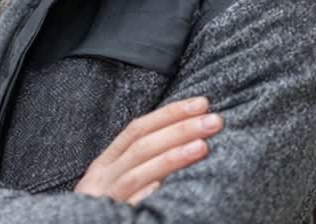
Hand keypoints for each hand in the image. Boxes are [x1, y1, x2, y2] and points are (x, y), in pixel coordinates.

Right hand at [74, 96, 221, 203]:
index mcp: (105, 164)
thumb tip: (182, 141)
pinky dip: (146, 195)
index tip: (200, 103)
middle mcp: (102, 177)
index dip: (169, 114)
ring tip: (203, 146)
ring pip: (137, 174)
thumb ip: (140, 164)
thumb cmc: (104, 208)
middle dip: (179, 129)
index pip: (137, 129)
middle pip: (141, 146)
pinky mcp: (111, 219)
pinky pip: (130, 207)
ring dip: (171, 158)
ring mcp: (105, 198)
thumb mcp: (115, 182)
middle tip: (212, 119)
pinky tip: (166, 187)